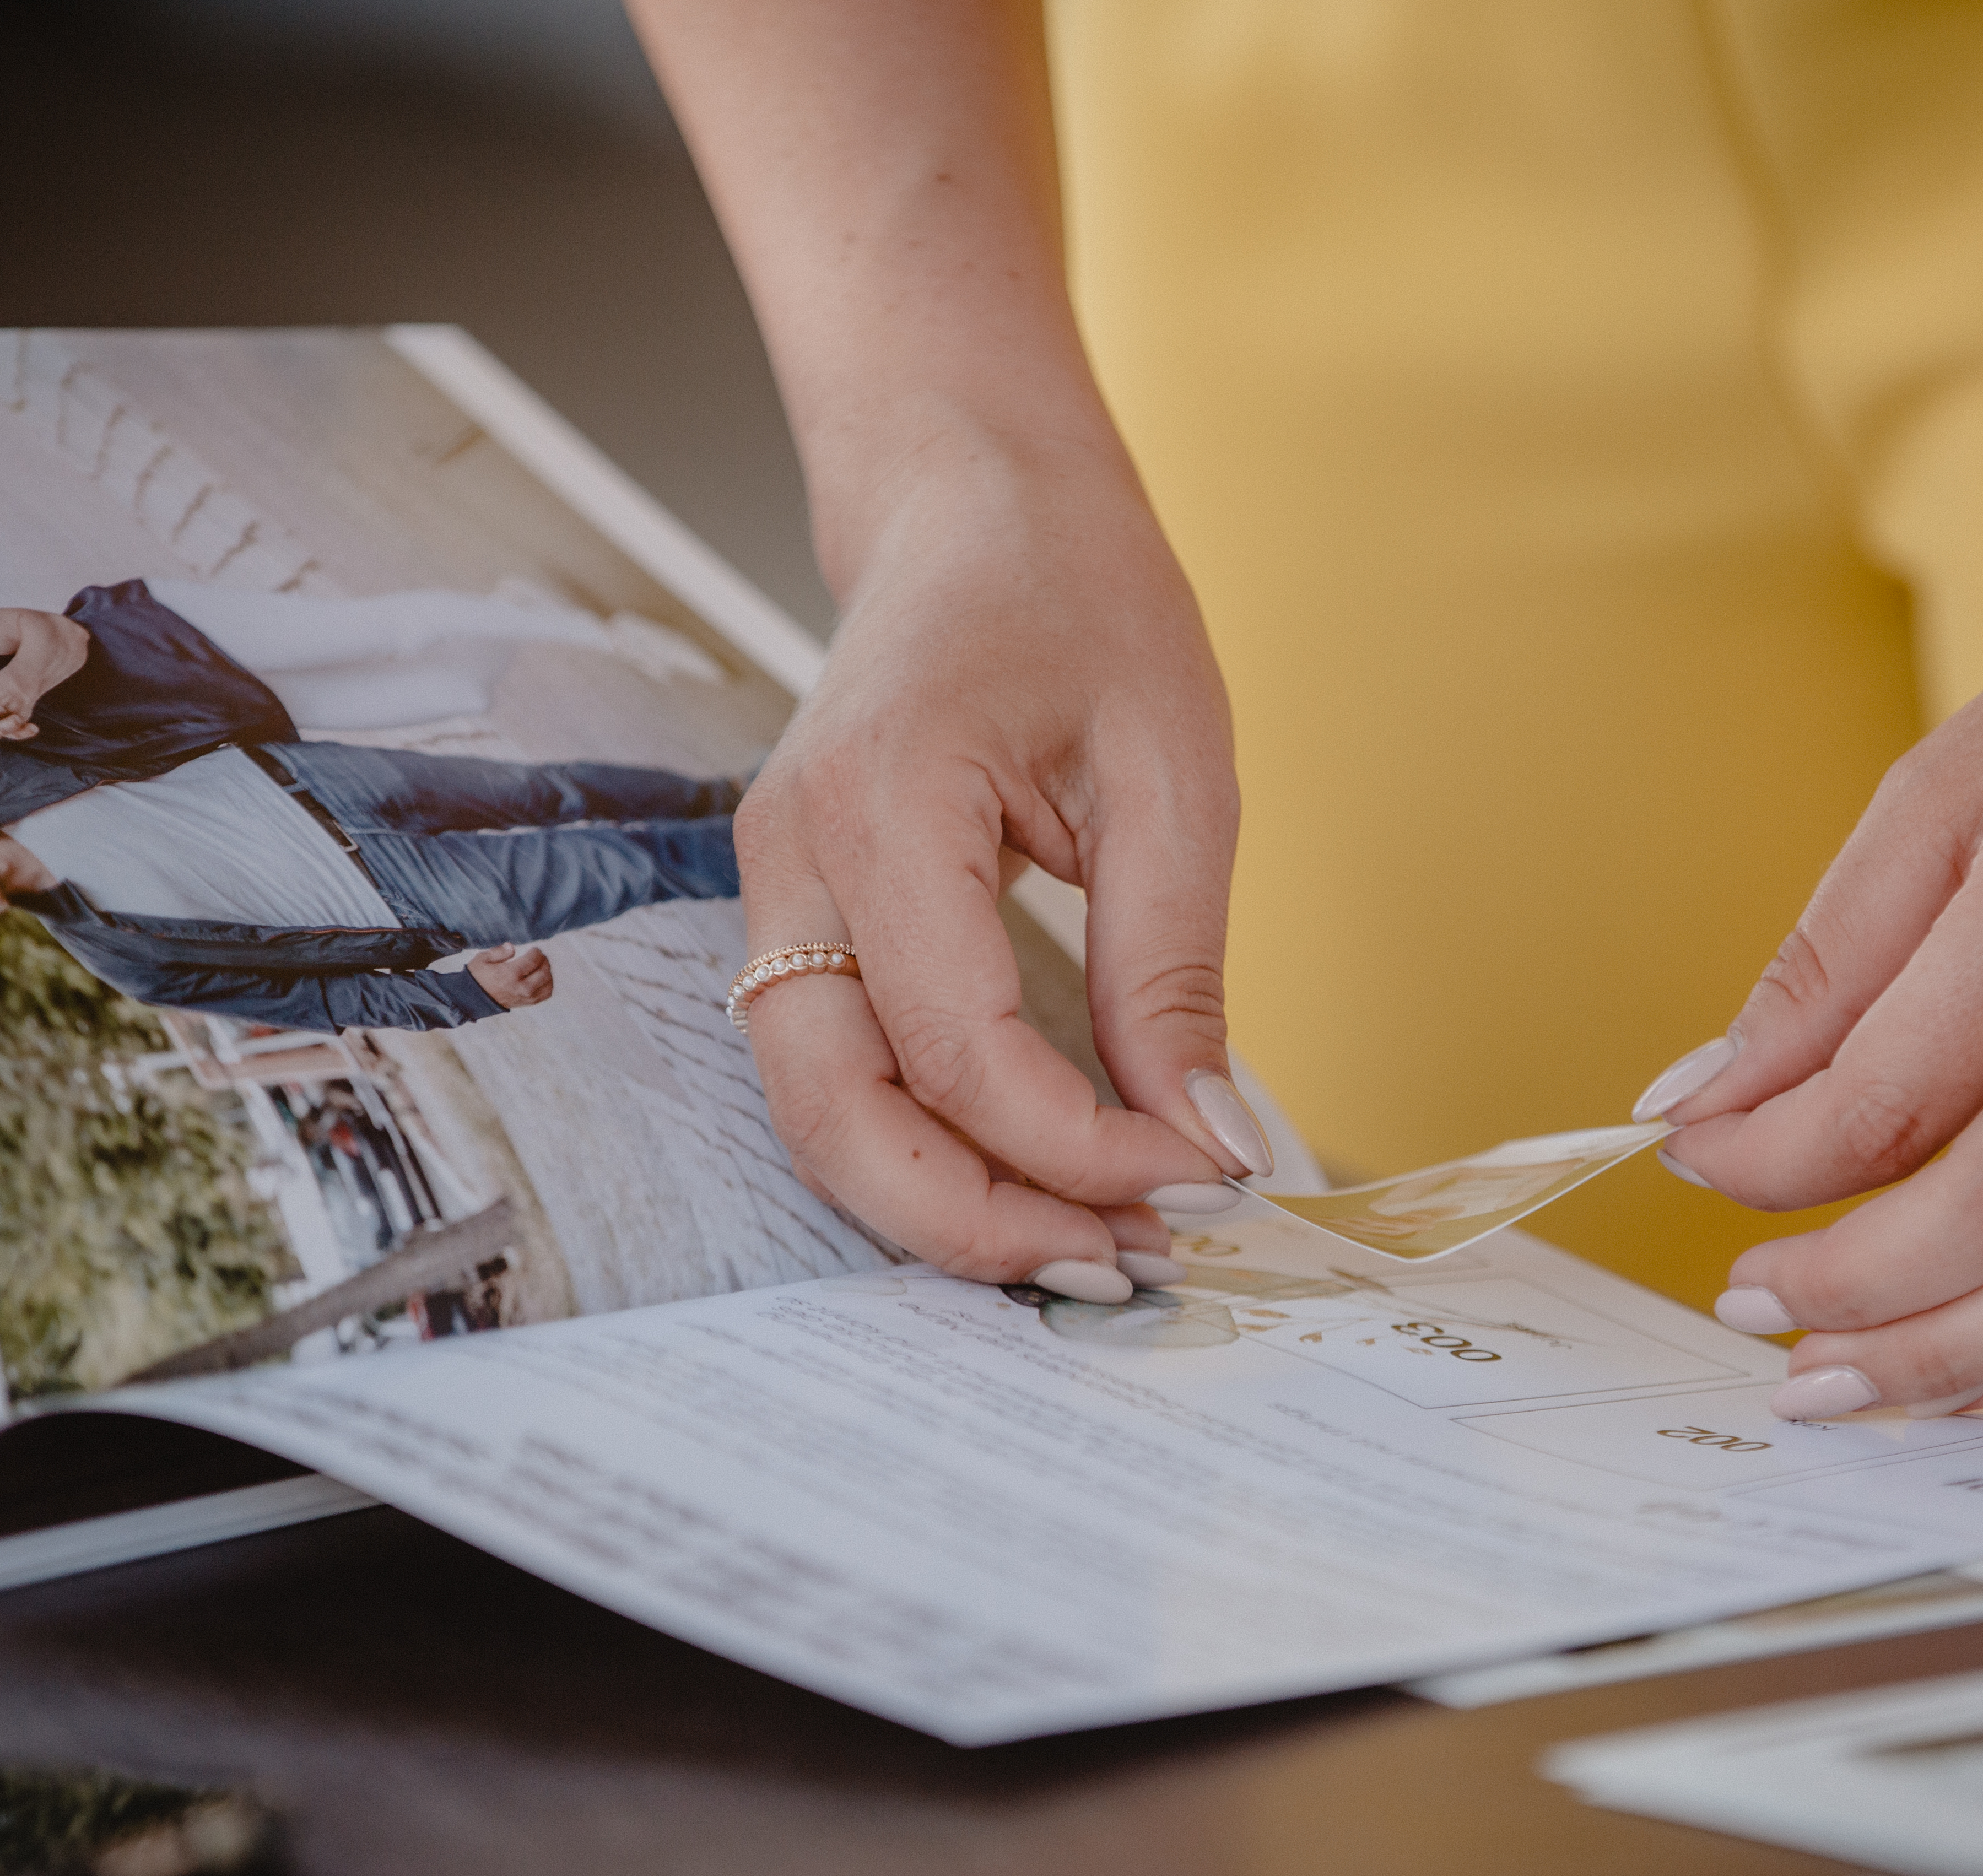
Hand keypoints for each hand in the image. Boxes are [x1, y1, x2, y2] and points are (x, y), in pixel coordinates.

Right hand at [469, 942, 555, 1009]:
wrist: (474, 999)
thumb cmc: (478, 977)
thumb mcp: (482, 959)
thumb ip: (498, 952)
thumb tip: (512, 947)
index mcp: (509, 974)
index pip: (533, 961)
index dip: (537, 952)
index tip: (534, 949)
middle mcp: (520, 987)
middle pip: (544, 972)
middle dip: (544, 961)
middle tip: (539, 956)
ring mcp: (525, 997)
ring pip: (548, 984)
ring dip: (547, 972)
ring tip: (541, 966)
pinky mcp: (526, 1003)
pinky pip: (545, 994)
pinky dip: (548, 985)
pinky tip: (541, 978)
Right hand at [732, 431, 1249, 1298]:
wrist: (976, 504)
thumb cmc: (1078, 598)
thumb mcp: (1173, 773)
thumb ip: (1173, 971)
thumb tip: (1207, 1142)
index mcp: (882, 802)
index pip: (959, 1049)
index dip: (1077, 1148)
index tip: (1200, 1179)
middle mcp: (792, 858)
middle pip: (834, 1117)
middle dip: (975, 1222)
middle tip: (1122, 1265)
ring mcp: (775, 890)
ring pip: (816, 1116)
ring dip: (942, 1202)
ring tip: (1089, 1240)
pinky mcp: (799, 916)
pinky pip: (836, 1073)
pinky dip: (924, 1147)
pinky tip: (1033, 1174)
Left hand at [1648, 367, 1982, 1416]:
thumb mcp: (1953, 772)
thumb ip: (1828, 954)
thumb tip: (1699, 1092)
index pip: (1885, 1093)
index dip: (1766, 1156)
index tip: (1692, 1160)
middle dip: (1849, 1288)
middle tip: (1748, 1308)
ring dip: (1952, 1357)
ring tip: (1839, 1381)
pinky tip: (1976, 1360)